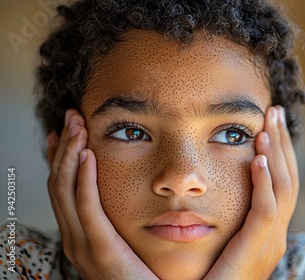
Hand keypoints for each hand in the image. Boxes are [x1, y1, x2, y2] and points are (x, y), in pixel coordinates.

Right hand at [47, 109, 157, 279]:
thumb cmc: (152, 278)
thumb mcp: (132, 244)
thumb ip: (129, 222)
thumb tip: (141, 195)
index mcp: (84, 237)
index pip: (66, 190)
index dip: (64, 159)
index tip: (71, 133)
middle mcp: (77, 240)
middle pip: (60, 185)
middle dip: (64, 148)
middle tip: (71, 117)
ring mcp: (84, 246)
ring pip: (66, 191)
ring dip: (70, 155)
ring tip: (77, 125)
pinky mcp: (101, 251)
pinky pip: (87, 209)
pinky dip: (83, 180)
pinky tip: (87, 155)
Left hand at [204, 105, 298, 279]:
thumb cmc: (207, 278)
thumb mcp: (222, 241)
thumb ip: (223, 216)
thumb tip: (205, 186)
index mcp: (266, 231)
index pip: (279, 182)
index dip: (276, 151)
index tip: (266, 124)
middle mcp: (275, 234)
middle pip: (287, 178)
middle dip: (282, 143)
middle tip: (273, 111)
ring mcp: (270, 242)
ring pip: (283, 188)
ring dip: (276, 154)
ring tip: (267, 125)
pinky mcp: (257, 250)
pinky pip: (267, 210)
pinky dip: (265, 182)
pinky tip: (257, 158)